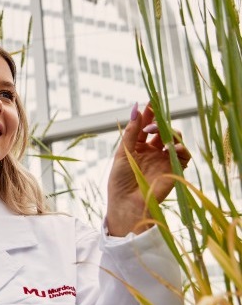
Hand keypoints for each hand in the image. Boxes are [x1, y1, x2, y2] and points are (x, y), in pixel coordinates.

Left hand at [106, 103, 190, 236]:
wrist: (127, 204)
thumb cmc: (120, 180)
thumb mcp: (123, 152)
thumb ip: (131, 132)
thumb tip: (136, 108)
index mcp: (138, 146)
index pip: (147, 125)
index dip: (150, 113)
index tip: (152, 100)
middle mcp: (153, 151)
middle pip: (162, 129)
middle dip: (158, 121)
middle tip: (151, 123)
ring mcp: (164, 159)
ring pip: (175, 138)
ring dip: (168, 132)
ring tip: (155, 135)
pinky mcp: (174, 169)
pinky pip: (184, 154)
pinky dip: (180, 147)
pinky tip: (169, 147)